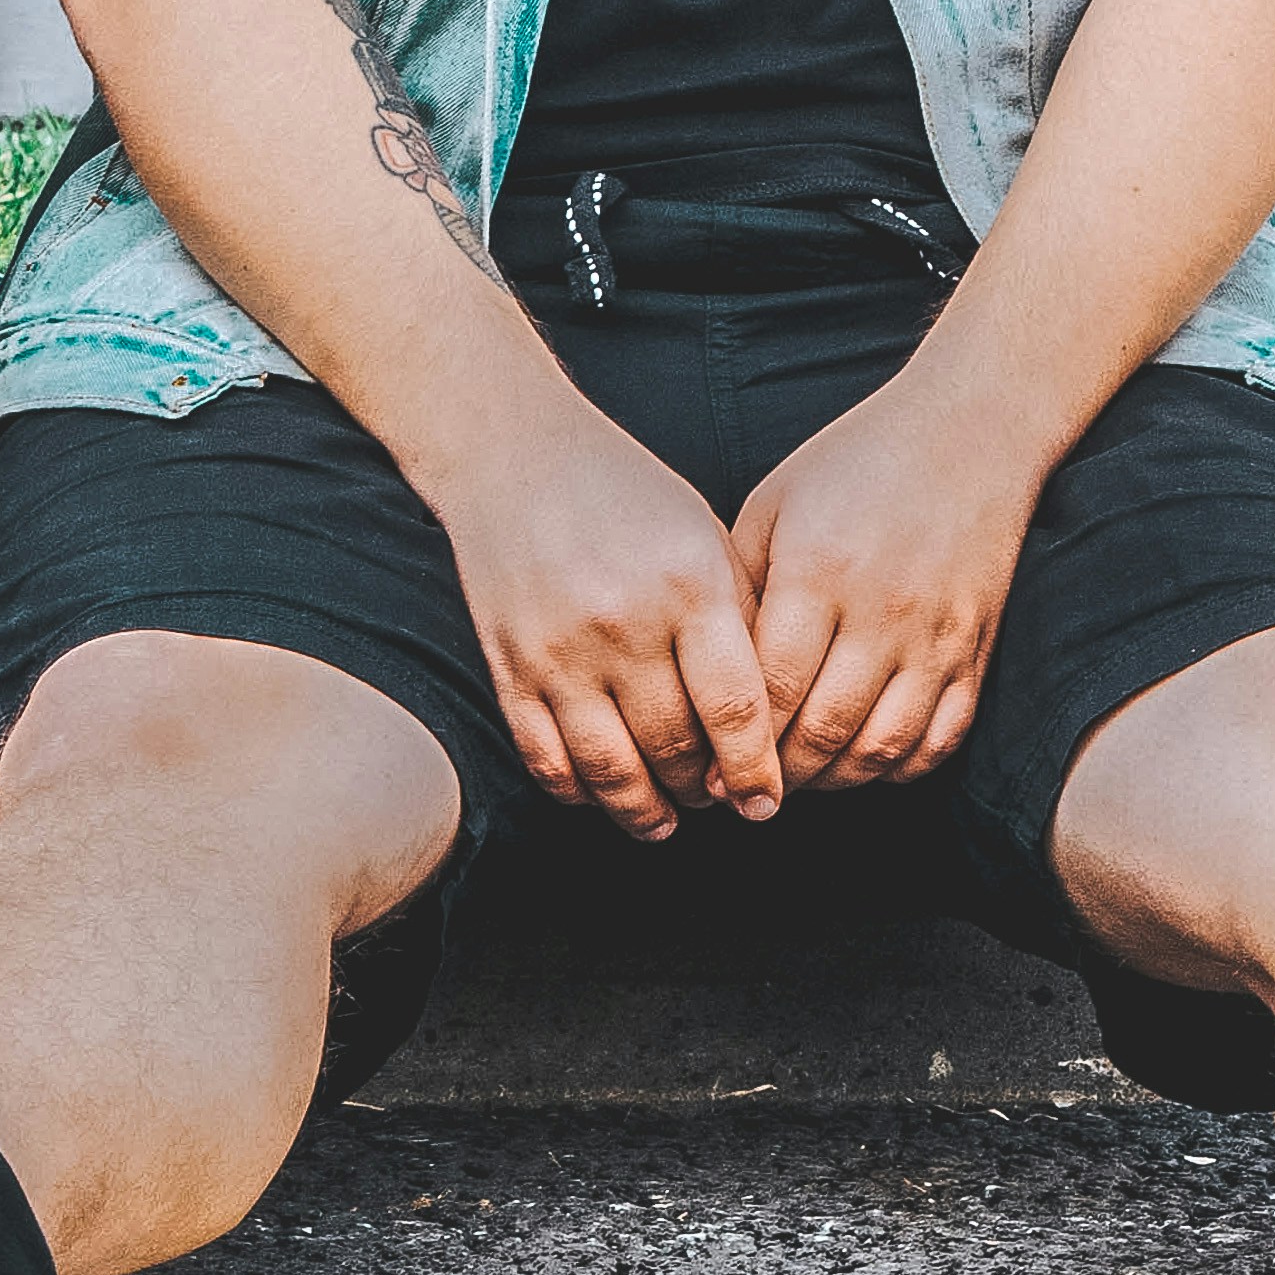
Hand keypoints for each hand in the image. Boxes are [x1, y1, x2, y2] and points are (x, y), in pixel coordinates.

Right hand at [423, 404, 784, 840]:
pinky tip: (603, 792)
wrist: (515, 455)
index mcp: (687, 584)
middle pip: (675, 748)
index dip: (754, 773)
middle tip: (714, 799)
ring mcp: (559, 649)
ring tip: (665, 819)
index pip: (736, 710)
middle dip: (702, 790)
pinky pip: (546, 759)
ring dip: (644, 811)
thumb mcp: (705, 538)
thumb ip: (740, 623)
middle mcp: (623, 621)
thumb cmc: (628, 497)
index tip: (764, 803)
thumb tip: (764, 728)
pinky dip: (578, 792)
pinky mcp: (510, 666)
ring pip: (610, 770)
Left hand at [728, 379, 1049, 791]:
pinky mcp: (977, 650)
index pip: (771, 691)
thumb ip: (740, 589)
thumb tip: (706, 678)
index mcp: (818, 571)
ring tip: (799, 779)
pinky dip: (899, 767)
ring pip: (883, 749)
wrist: (969, 432)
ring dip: (834, 780)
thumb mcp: (773, 506)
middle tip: (747, 792)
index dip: (736, 746)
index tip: (711, 773)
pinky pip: (941, 739)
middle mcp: (882, 610)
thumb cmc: (854, 463)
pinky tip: (862, 760)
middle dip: (777, 777)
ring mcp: (938, 636)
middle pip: (823, 732)